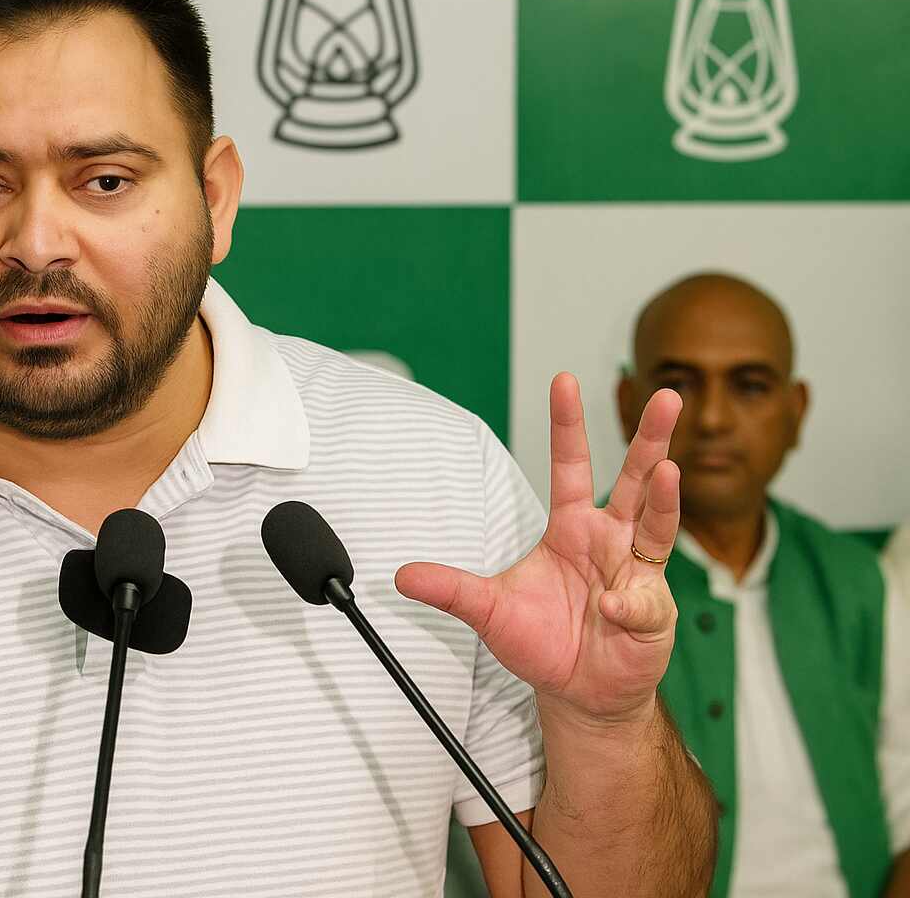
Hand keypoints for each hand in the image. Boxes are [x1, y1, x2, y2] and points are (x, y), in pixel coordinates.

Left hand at [395, 373, 682, 724]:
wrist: (577, 691)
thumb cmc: (541, 642)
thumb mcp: (488, 611)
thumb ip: (451, 589)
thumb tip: (401, 576)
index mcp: (571, 527)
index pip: (571, 465)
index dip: (567, 425)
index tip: (564, 380)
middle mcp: (609, 540)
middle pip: (636, 479)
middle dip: (652, 439)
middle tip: (667, 396)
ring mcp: (636, 572)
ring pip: (659, 523)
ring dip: (666, 497)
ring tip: (669, 471)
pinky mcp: (651, 611)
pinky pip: (642, 600)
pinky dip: (629, 603)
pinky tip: (613, 607)